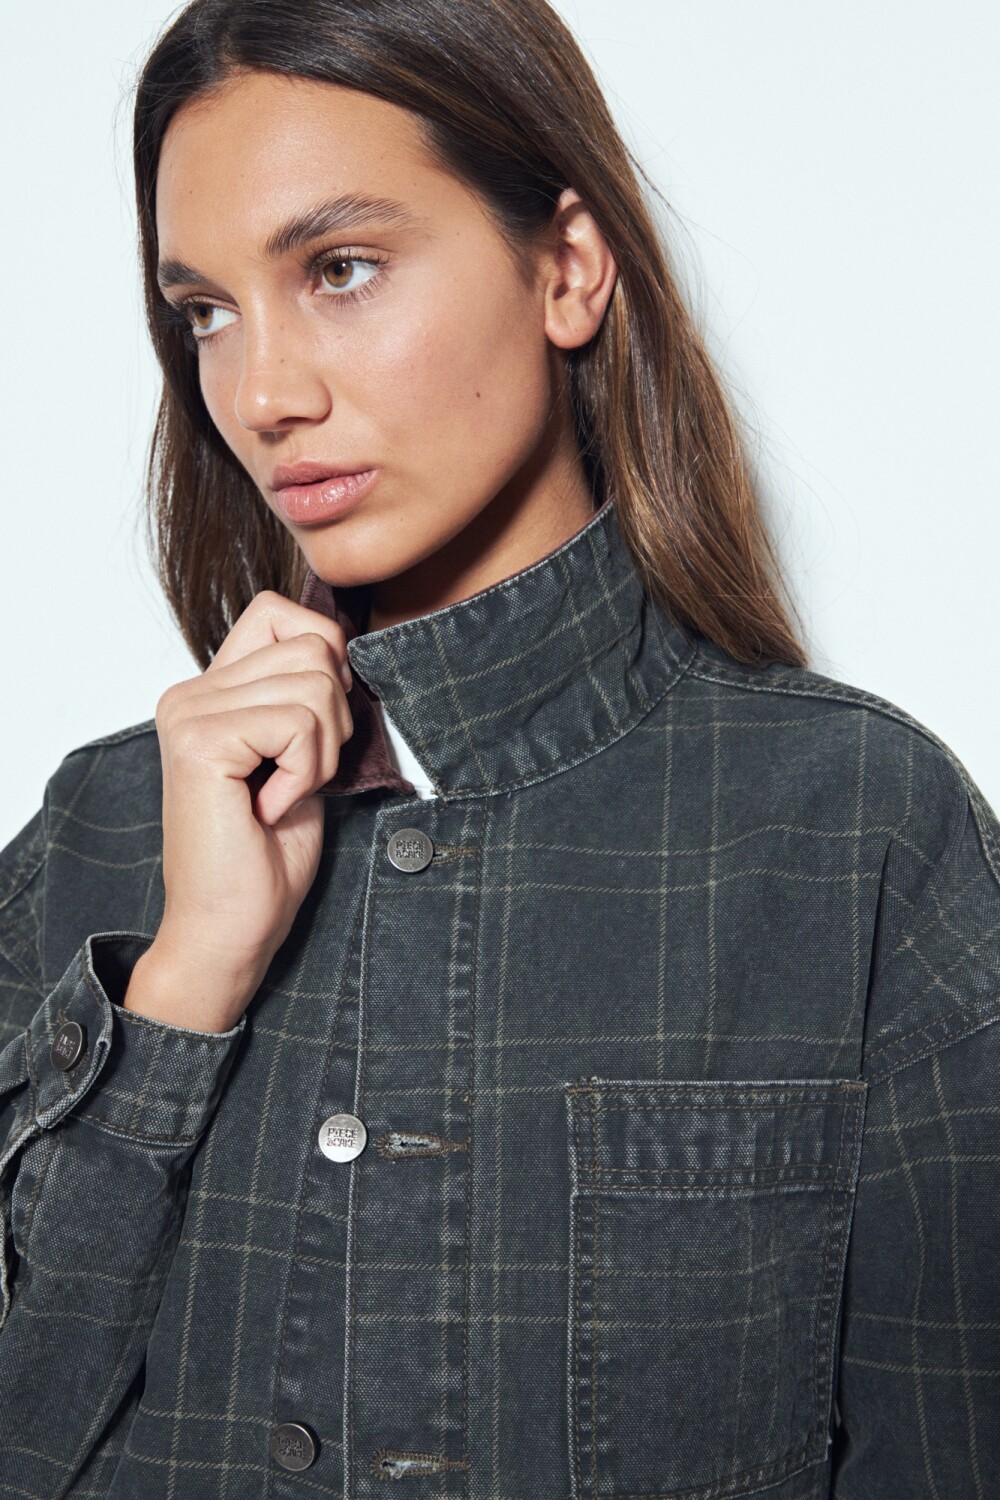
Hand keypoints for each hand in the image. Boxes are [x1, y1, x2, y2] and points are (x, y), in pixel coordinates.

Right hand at [123, 590, 353, 1032]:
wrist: (230, 928)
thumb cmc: (267, 854)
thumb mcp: (301, 756)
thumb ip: (308, 693)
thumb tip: (349, 645)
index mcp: (210, 688)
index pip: (283, 613)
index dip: (326, 656)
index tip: (317, 729)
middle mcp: (190, 690)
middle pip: (314, 646)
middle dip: (334, 720)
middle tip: (297, 778)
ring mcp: (189, 711)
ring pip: (315, 682)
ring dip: (321, 751)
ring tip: (282, 795)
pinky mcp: (200, 740)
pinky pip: (298, 722)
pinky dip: (305, 771)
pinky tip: (271, 806)